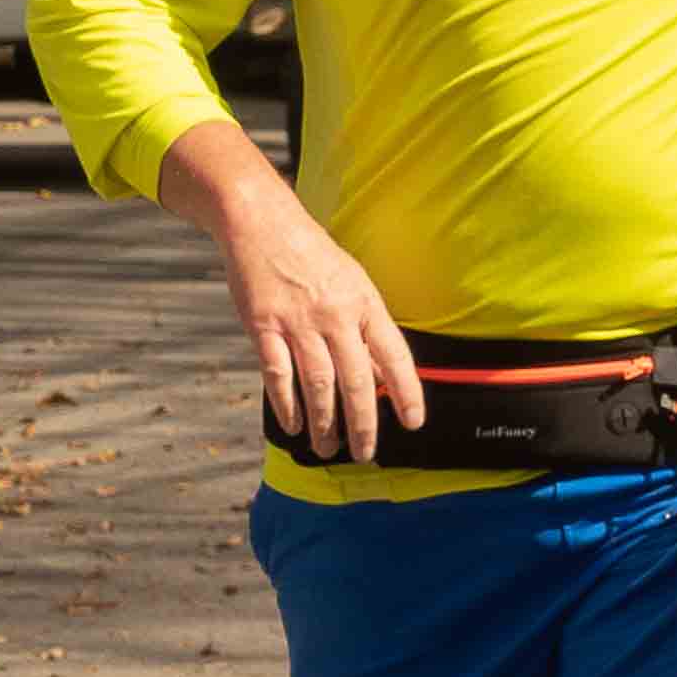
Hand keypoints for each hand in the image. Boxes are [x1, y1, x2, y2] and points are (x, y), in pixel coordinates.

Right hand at [211, 184, 423, 460]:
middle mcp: (335, 315)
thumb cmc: (313, 257)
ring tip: (328, 448)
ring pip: (318, 385)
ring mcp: (298, 322)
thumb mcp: (354, 283)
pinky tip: (294, 425)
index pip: (394, 356)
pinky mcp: (264, 326)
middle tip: (366, 453)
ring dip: (325, 424)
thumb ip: (367, 328)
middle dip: (363, 424)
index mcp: (365, 304)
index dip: (407, 392)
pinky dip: (287, 405)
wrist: (263, 223)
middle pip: (355, 381)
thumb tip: (383, 376)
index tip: (413, 423)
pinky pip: (278, 375)